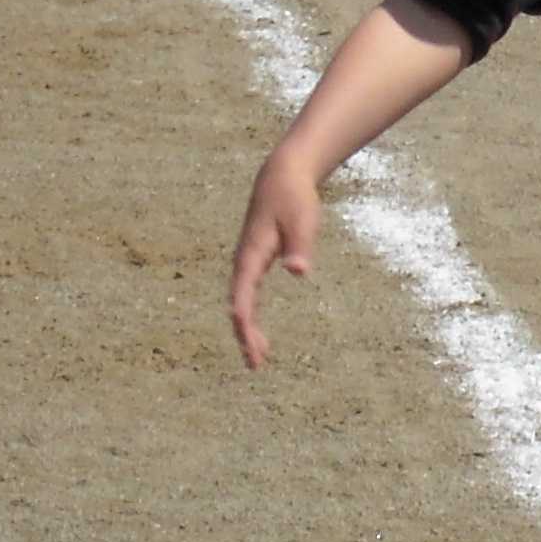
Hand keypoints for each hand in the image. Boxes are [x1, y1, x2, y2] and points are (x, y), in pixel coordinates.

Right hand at [229, 154, 323, 365]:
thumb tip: (299, 271)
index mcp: (252, 254)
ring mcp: (247, 263)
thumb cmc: (294, 198)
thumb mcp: (302, 220)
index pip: (243, 293)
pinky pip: (247, 297)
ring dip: (246, 331)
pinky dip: (250, 318)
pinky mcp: (254, 263)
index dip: (244, 319)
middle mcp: (244, 262)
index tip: (249, 342)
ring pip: (241, 304)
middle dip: (245, 335)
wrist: (283, 177)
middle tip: (256, 364)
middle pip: (238, 305)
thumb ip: (300, 246)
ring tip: (257, 359)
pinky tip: (260, 335)